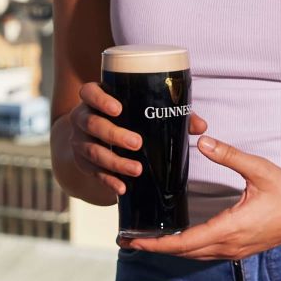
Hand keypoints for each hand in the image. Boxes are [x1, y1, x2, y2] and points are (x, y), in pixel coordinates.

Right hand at [67, 81, 208, 193]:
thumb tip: (200, 126)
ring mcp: (80, 142)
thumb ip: (170, 113)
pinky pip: (94, 173)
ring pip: (93, 151)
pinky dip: (109, 181)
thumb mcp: (139, 110)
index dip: (100, 100)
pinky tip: (122, 187)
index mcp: (95, 99)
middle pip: (92, 124)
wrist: (93, 138)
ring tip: (137, 170)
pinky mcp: (83, 163)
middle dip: (115, 134)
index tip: (118, 109)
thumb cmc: (124, 119)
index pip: (89, 92)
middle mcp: (83, 118)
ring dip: (115, 162)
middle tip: (137, 143)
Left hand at [121, 135, 280, 260]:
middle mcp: (230, 245)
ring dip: (170, 250)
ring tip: (145, 240)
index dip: (157, 244)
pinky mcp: (240, 249)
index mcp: (231, 229)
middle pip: (184, 254)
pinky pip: (206, 254)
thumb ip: (230, 156)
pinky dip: (186, 249)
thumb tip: (205, 141)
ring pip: (194, 256)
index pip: (185, 243)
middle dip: (155, 248)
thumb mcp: (259, 170)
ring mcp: (235, 251)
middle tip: (127, 239)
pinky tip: (176, 239)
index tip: (134, 240)